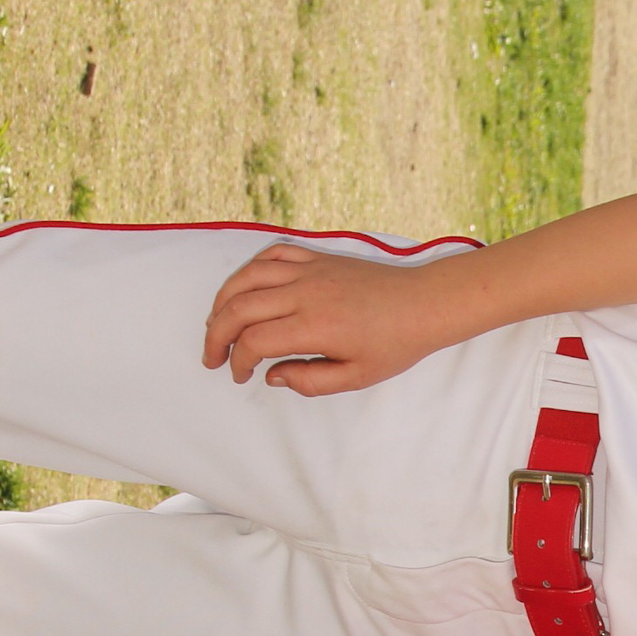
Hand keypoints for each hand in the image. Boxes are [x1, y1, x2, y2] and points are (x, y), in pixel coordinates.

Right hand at [201, 244, 467, 394]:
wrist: (424, 304)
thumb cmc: (396, 343)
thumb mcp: (357, 376)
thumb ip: (310, 381)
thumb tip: (273, 376)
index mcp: (314, 327)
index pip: (254, 341)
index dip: (237, 361)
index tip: (240, 375)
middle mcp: (304, 293)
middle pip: (239, 308)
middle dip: (216, 334)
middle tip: (212, 356)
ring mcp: (309, 270)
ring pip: (247, 277)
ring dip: (223, 300)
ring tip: (217, 323)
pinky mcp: (317, 256)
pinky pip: (271, 255)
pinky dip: (250, 270)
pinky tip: (245, 289)